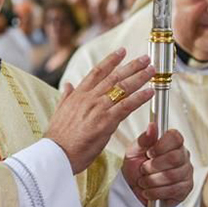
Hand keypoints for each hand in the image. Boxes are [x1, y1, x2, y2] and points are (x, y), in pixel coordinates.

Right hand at [46, 48, 154, 174]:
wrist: (55, 154)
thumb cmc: (58, 138)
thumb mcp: (59, 112)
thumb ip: (66, 97)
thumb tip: (68, 85)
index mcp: (78, 95)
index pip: (97, 72)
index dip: (111, 60)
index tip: (122, 52)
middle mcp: (89, 98)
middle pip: (114, 77)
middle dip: (132, 66)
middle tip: (145, 59)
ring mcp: (98, 109)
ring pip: (122, 88)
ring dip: (140, 78)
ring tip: (152, 71)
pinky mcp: (106, 122)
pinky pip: (126, 106)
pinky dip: (140, 98)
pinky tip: (150, 92)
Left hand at [122, 124, 192, 206]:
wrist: (134, 188)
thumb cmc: (136, 167)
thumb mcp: (134, 151)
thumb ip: (143, 139)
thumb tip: (152, 126)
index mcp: (171, 142)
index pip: (175, 137)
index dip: (161, 146)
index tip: (149, 153)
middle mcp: (182, 155)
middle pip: (174, 158)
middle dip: (153, 166)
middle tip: (143, 169)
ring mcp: (187, 172)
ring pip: (173, 176)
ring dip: (152, 181)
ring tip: (144, 181)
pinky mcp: (186, 188)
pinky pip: (174, 190)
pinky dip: (157, 192)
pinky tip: (150, 191)